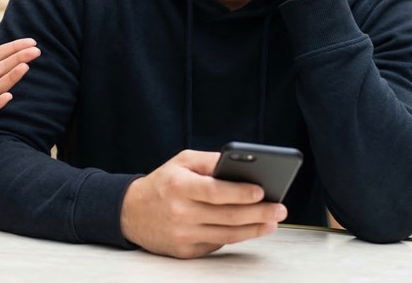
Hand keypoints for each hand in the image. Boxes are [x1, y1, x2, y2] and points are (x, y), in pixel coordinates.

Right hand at [120, 150, 286, 257]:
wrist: (131, 213)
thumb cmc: (162, 184)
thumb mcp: (181, 162)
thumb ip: (210, 161)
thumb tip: (242, 164)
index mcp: (178, 186)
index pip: (215, 191)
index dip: (240, 192)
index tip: (262, 191)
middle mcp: (180, 212)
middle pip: (227, 216)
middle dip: (259, 213)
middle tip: (279, 209)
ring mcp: (183, 234)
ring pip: (227, 234)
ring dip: (254, 229)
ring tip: (272, 221)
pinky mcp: (185, 251)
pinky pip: (217, 244)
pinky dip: (236, 236)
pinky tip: (250, 229)